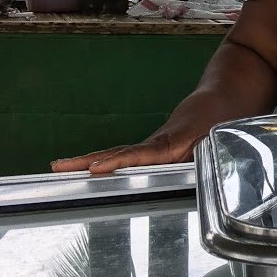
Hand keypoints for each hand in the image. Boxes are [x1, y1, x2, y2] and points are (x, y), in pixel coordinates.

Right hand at [51, 115, 208, 174]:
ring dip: (88, 161)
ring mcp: (151, 146)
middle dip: (87, 161)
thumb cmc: (218, 122)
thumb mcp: (218, 140)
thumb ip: (207, 158)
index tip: (96, 168)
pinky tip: (85, 169)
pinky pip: (125, 155)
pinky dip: (104, 161)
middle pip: (117, 153)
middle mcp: (155, 145)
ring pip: (117, 153)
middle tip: (58, 167)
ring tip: (59, 167)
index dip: (119, 162)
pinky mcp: (151, 148)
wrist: (217, 101)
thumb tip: (199, 175)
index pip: (140, 155)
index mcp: (171, 144)